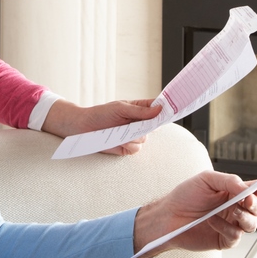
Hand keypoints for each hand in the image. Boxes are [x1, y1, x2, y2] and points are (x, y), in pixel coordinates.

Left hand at [41, 98, 161, 154]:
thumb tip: (159, 109)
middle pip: (154, 127)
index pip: (158, 108)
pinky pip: (135, 149)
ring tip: (120, 131)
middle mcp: (139, 123)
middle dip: (146, 126)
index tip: (173, 109)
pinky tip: (119, 140)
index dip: (166, 109)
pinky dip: (128, 145)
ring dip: (134, 136)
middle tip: (135, 123)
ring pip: (144, 139)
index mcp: (139, 109)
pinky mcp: (126, 148)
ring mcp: (133, 136)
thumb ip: (140, 111)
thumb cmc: (100, 113)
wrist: (83, 127)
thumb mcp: (120, 108)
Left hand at [132, 172, 256, 257]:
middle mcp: (234, 208)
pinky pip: (235, 236)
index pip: (254, 191)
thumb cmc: (185, 196)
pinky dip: (226, 228)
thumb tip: (248, 188)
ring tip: (232, 212)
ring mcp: (230, 224)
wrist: (168, 216)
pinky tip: (212, 221)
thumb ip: (229, 181)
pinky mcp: (224, 240)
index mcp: (232, 192)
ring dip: (244, 217)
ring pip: (252, 224)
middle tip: (246, 201)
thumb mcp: (206, 180)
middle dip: (255, 205)